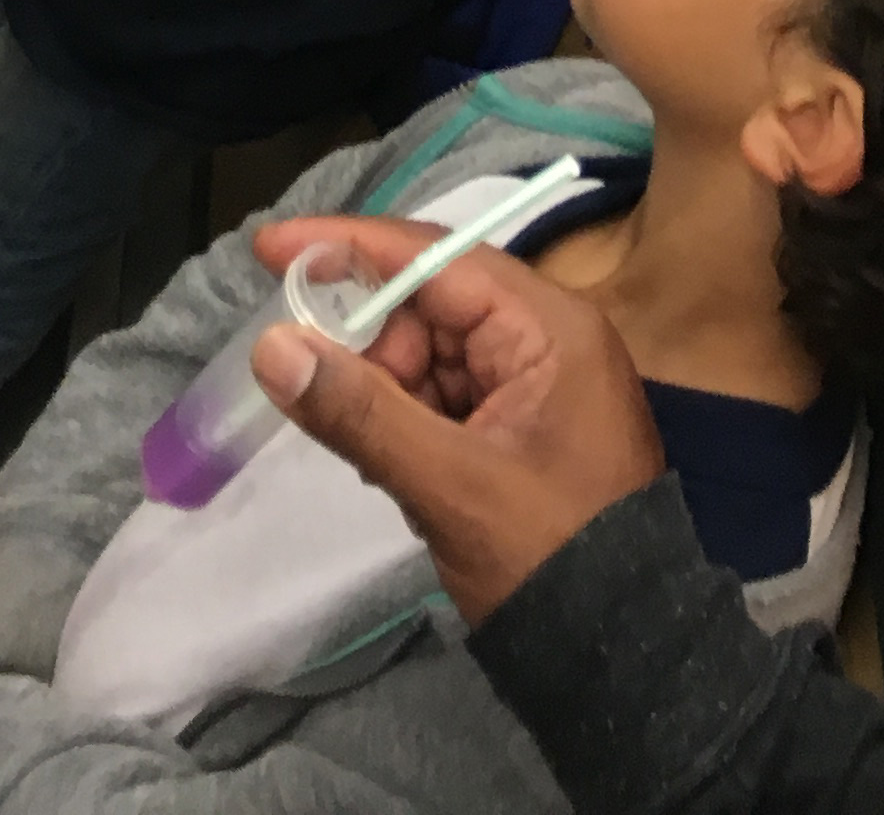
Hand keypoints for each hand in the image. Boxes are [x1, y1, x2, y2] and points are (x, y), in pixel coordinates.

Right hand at [241, 218, 668, 621]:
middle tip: (319, 389)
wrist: (615, 638)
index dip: (350, 247)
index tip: (268, 245)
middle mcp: (546, 338)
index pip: (439, 258)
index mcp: (551, 328)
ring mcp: (530, 383)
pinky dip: (400, 420)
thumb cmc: (547, 550)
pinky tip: (387, 462)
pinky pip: (438, 397)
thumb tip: (273, 345)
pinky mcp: (512, 426)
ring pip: (425, 354)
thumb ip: (360, 412)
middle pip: (427, 303)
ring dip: (381, 390)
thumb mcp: (447, 483)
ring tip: (377, 452)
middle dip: (364, 340)